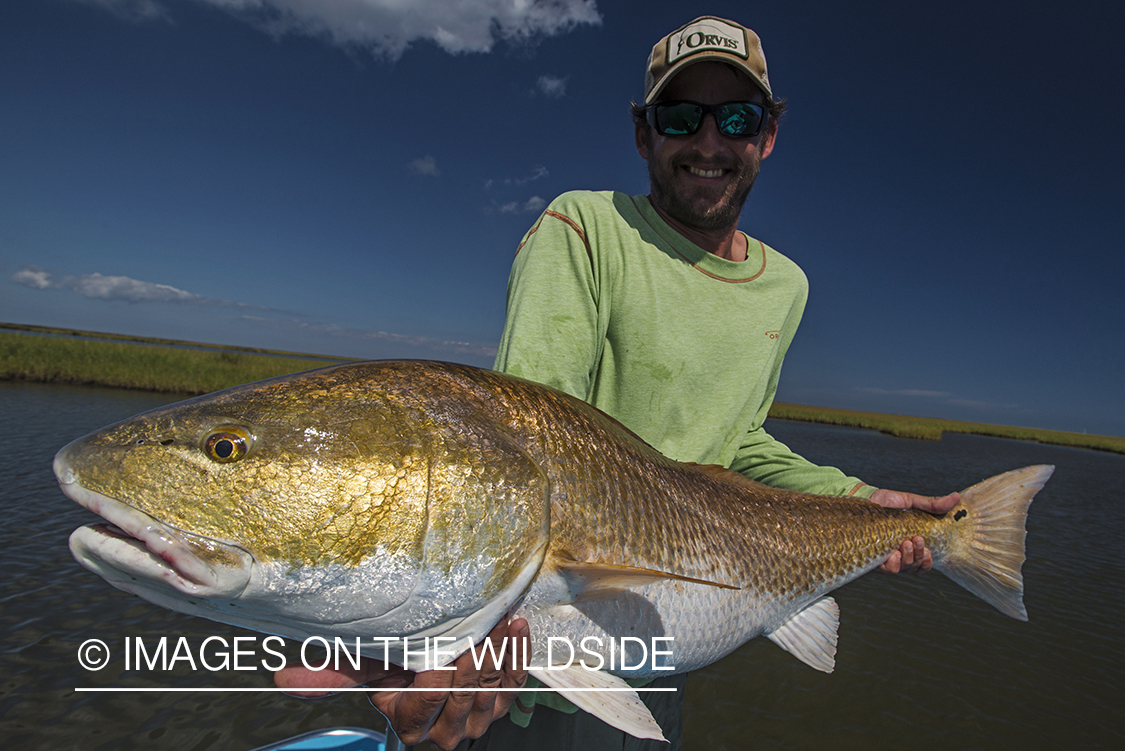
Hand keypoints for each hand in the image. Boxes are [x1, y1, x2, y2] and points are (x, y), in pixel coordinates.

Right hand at [274, 617, 529, 749]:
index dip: (435, 681)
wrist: (435, 667)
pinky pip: (513, 681)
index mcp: (412, 722)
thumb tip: (281, 677)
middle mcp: (446, 729)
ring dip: (498, 652)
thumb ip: (330, 673)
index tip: (438, 654)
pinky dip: (517, 653)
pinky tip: (516, 627)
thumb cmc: (398, 666)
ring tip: (499, 620)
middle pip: (463, 695)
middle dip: (473, 660)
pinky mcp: (500, 703)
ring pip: (491, 688)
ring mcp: (477, 718)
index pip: (426, 703)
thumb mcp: (367, 666)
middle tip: (479, 626)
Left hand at [868, 489, 959, 574]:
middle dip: (920, 557)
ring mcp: (885, 557)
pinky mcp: (872, 558)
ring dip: (909, 559)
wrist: (862, 499)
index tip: (928, 549)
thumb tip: (957, 497)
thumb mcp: (911, 502)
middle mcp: (899, 555)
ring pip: (903, 569)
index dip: (928, 562)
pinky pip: (887, 569)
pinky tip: (893, 554)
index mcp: (910, 545)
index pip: (924, 564)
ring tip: (905, 542)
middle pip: (916, 568)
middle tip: (916, 540)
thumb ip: (932, 504)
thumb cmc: (885, 502)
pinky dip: (893, 564)